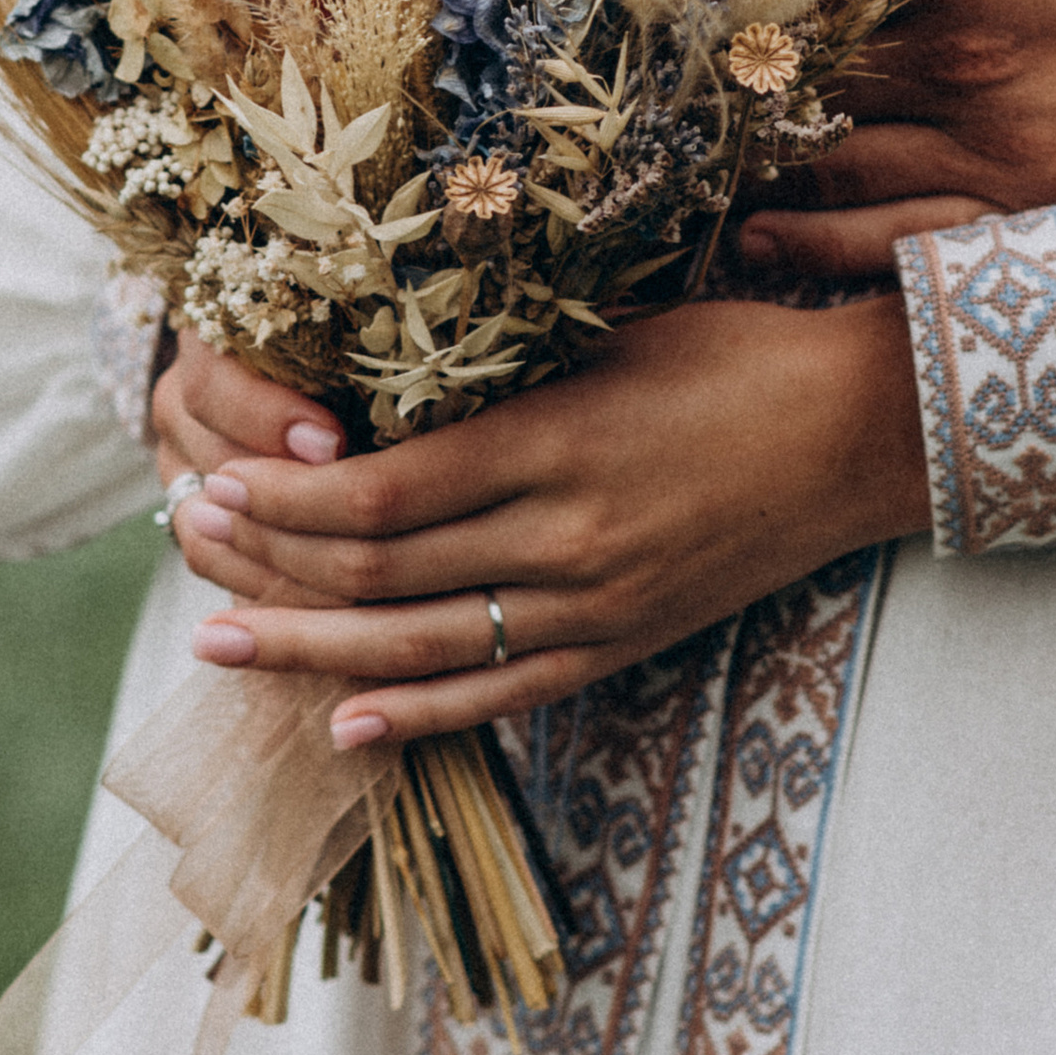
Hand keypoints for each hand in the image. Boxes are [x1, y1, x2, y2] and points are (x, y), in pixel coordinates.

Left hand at [170, 297, 928, 745]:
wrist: (867, 434)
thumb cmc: (740, 353)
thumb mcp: (614, 331)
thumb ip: (501, 366)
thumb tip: (372, 371)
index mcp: (558, 444)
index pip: (386, 495)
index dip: (289, 499)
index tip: (216, 477)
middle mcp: (568, 540)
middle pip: (383, 575)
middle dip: (271, 565)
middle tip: (187, 548)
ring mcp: (596, 608)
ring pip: (421, 648)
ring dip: (309, 649)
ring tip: (217, 643)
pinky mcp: (621, 647)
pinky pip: (500, 697)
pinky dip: (414, 715)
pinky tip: (337, 722)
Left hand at [737, 0, 1055, 284]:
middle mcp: (965, 44)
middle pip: (800, 64)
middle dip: (742, 62)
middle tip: (686, 65)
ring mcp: (997, 135)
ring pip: (830, 153)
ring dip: (762, 148)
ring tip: (708, 142)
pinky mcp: (1033, 200)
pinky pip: (893, 237)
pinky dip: (814, 241)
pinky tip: (758, 231)